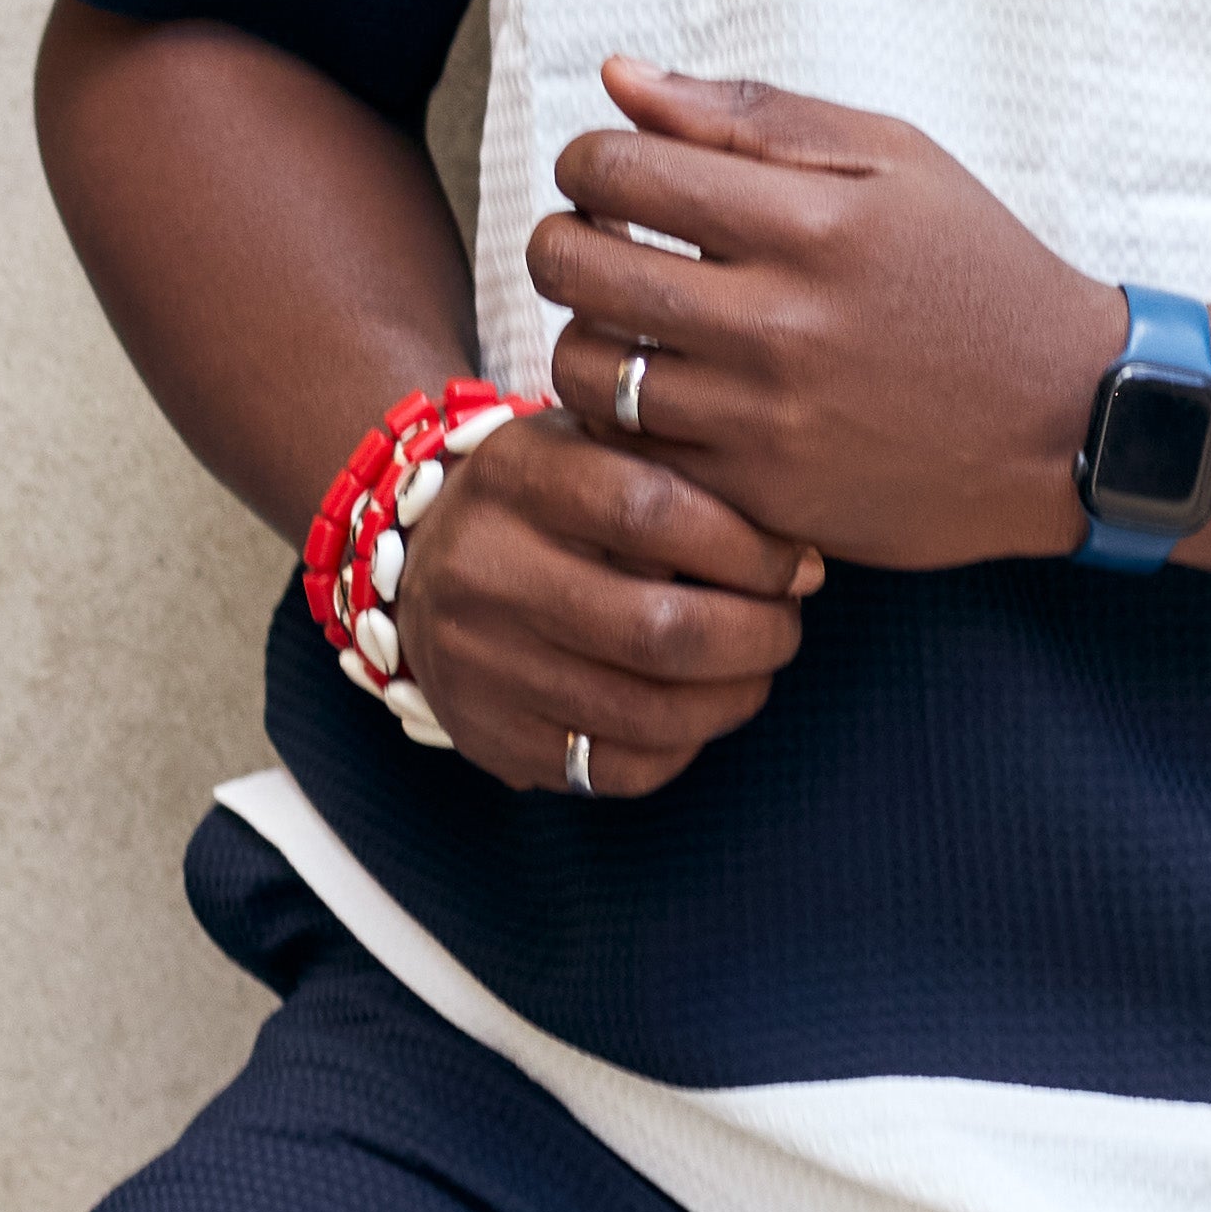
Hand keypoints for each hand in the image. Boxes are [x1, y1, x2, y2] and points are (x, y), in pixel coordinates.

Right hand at [387, 408, 823, 799]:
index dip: (748, 549)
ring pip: (648, 714)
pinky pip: (615, 770)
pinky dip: (682, 746)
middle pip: (659, 631)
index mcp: (515, 477)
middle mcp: (483, 571)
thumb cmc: (543, 497)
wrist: (414, 564)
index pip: (653, 513)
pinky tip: (699, 709)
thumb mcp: (588, 442)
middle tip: (788, 621)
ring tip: (758, 666)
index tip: (795, 563)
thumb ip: (676, 467)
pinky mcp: (487, 737)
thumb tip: (796, 550)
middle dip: (758, 635)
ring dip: (734, 697)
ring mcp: (478, 664)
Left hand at [526, 64, 1121, 569]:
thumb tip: (619, 78)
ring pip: (585, 370)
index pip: (618, 169)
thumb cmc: (977, 272)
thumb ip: (750, 117)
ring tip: (627, 321)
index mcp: (812, 221)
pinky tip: (665, 392)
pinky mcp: (764, 496)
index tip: (608, 174)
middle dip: (563, 238)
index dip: (586, 160)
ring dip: (583, 333)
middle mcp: (780, 322)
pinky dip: (624, 419)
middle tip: (598, 241)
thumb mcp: (894, 161)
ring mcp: (767, 419)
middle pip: (577, 267)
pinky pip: (632, 454)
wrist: (1067, 418)